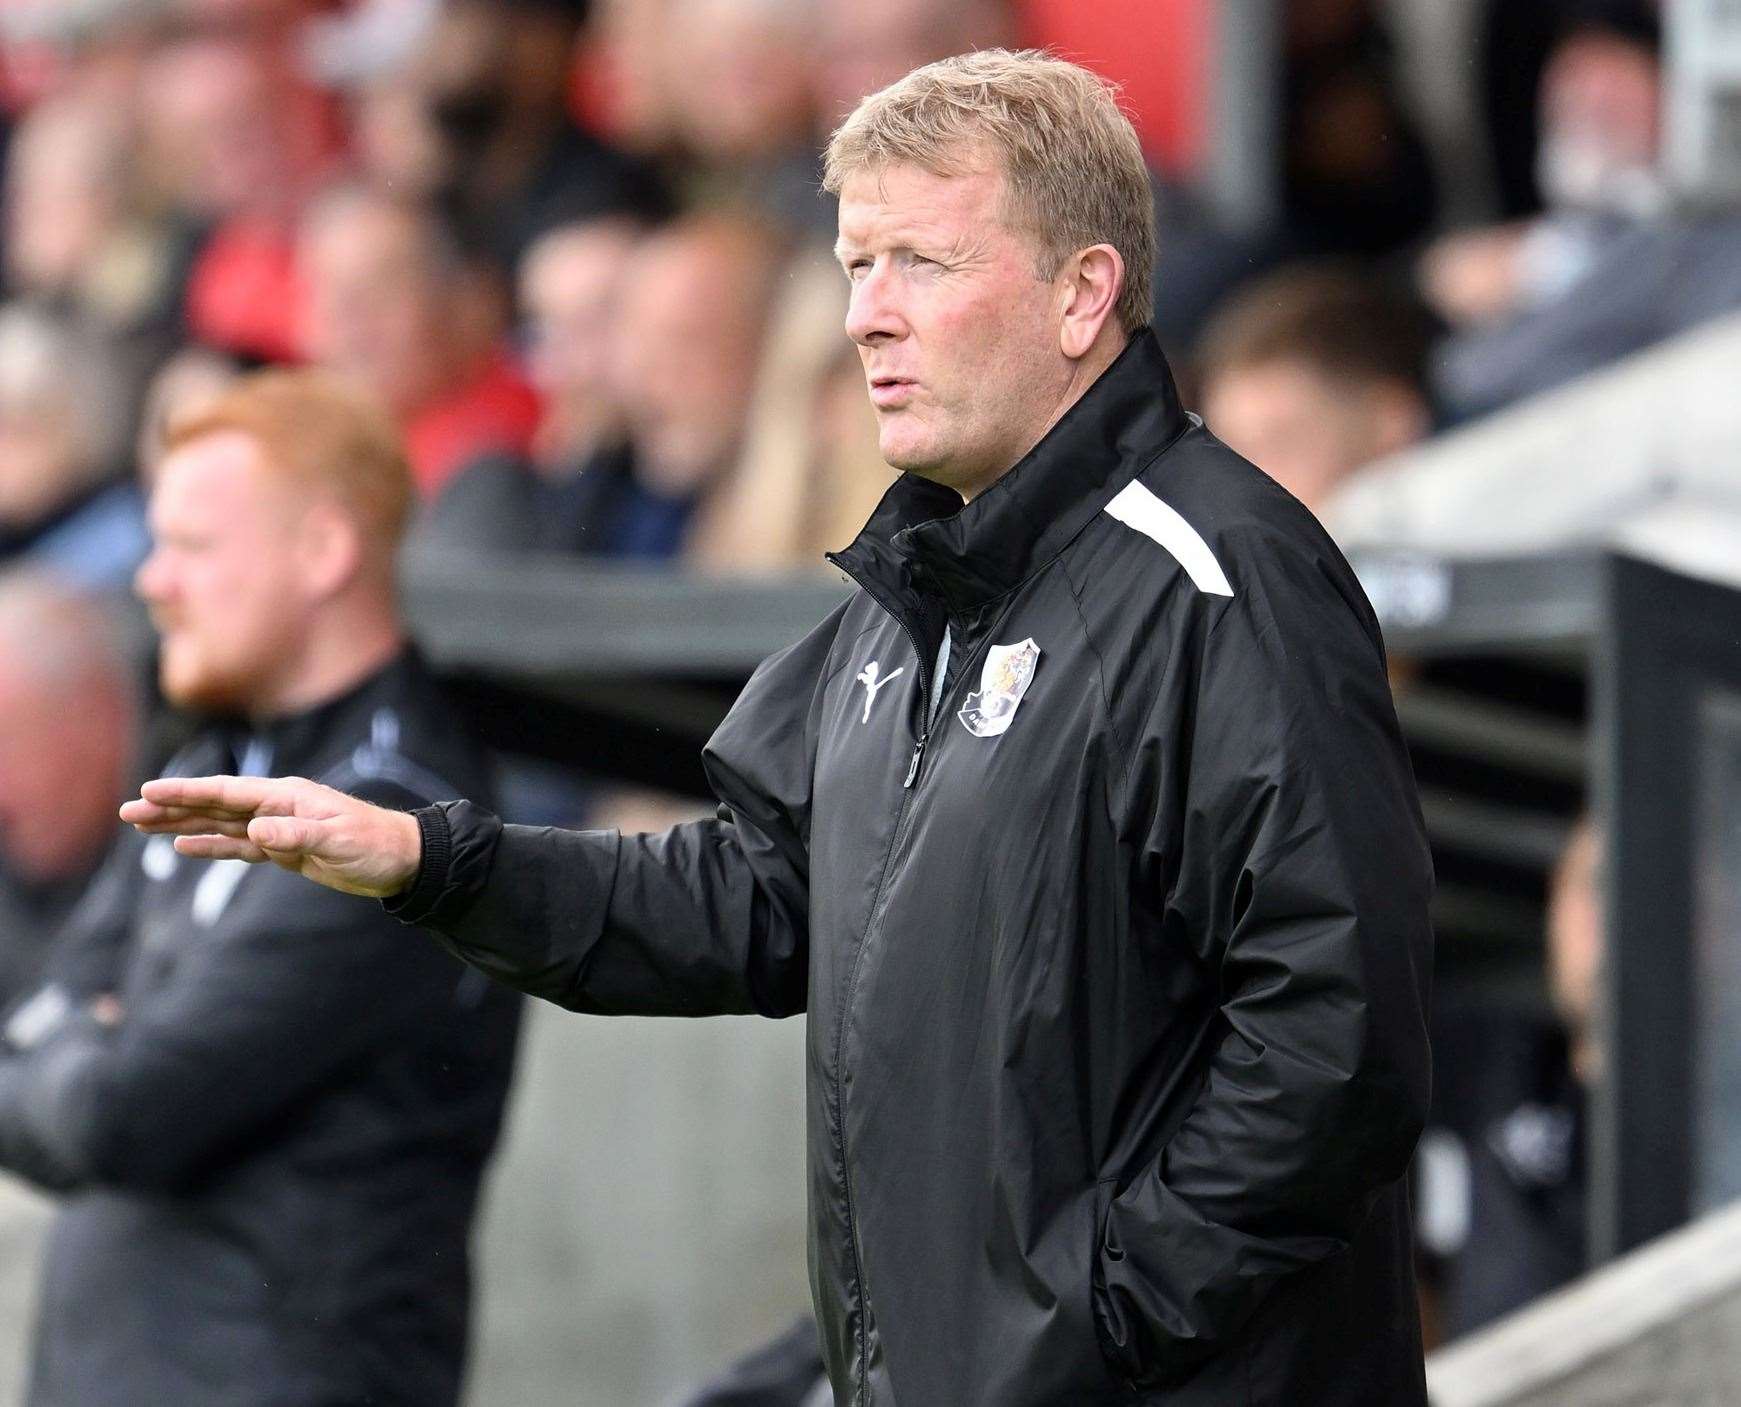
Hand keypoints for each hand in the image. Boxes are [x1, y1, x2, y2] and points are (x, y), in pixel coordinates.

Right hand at [120, 776, 423, 898]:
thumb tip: (256, 830)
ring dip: (181, 823)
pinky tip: (182, 845)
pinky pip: (238, 846)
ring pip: (219, 824)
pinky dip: (210, 845)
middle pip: (213, 805)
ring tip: (141, 824)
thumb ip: (297, 834)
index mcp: (287, 796)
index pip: (227, 792)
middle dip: (170, 806)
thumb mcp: (338, 840)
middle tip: (127, 810)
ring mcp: (278, 827)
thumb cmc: (376, 844)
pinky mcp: (284, 849)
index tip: (149, 790)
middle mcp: (277, 807)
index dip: (187, 792)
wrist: (403, 860)